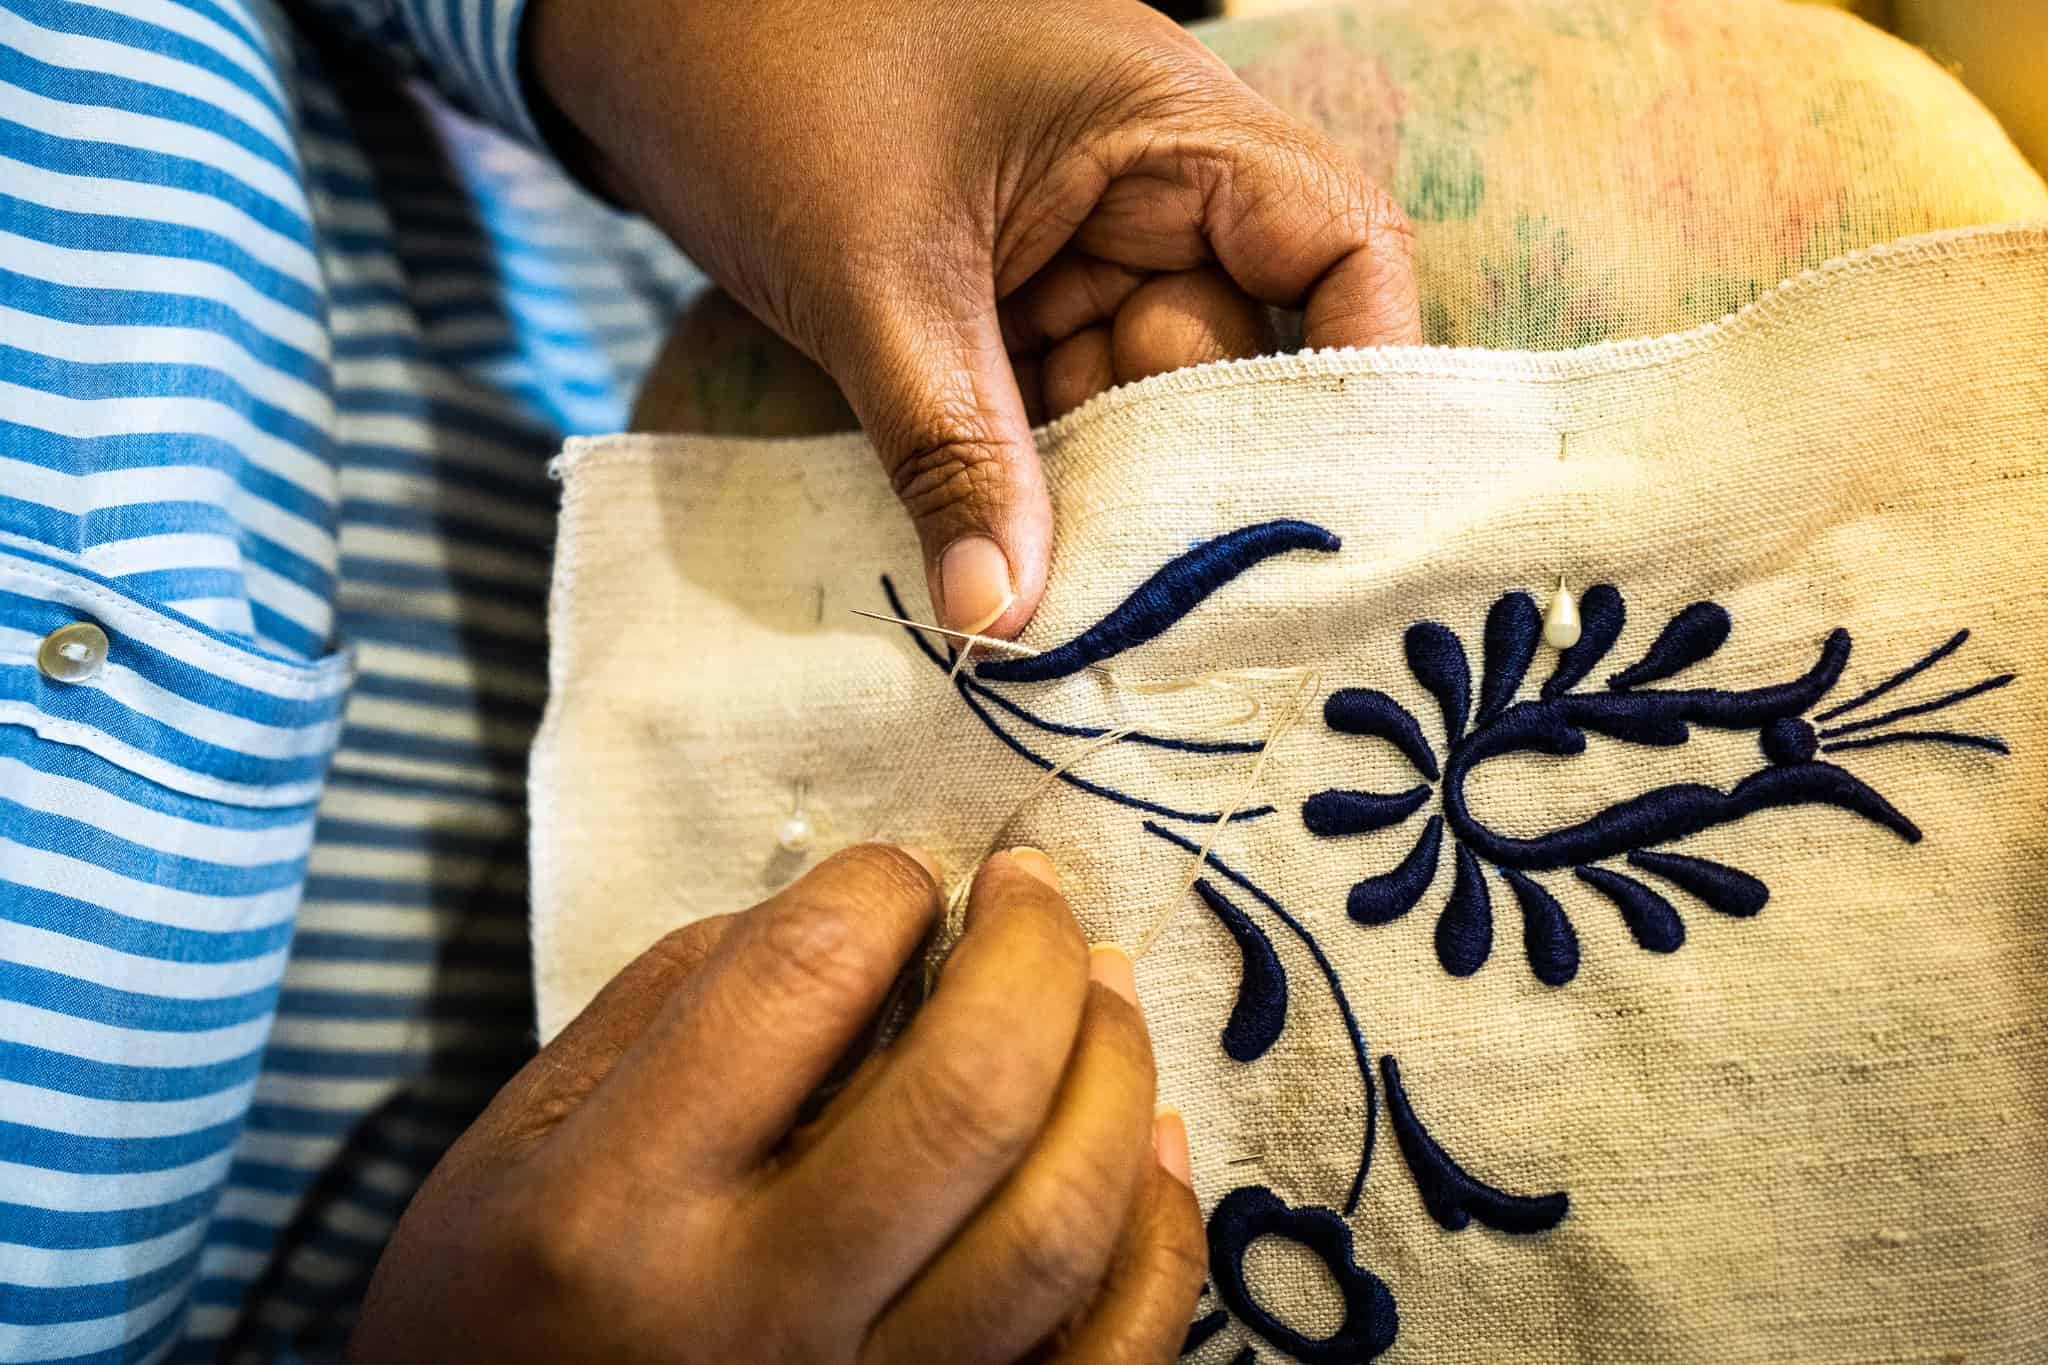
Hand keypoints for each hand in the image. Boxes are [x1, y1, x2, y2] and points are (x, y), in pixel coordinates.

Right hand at [347, 845, 1203, 1363]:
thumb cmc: (502, 1308)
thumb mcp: (519, 1141)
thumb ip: (672, 1004)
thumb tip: (852, 915)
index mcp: (618, 1207)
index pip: (800, 982)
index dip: (882, 889)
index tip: (901, 880)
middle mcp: (753, 1314)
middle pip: (965, 1096)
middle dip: (1032, 953)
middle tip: (1033, 891)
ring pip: (1057, 1224)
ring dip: (1115, 1071)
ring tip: (1103, 987)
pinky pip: (1106, 1353)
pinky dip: (1159, 1235)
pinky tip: (1154, 1141)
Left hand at [529, 0, 1418, 635]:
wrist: (640, 32)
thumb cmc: (767, 81)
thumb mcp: (876, 278)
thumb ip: (952, 449)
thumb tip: (1005, 624)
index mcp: (1165, 126)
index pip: (1336, 245)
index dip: (1360, 371)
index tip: (1337, 506)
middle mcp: (1146, 187)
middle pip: (1235, 353)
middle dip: (1199, 478)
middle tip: (1168, 611)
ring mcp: (1074, 246)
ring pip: (1139, 401)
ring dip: (1108, 500)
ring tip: (1085, 616)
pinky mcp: (1005, 297)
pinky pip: (1056, 405)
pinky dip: (1037, 482)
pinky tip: (1019, 571)